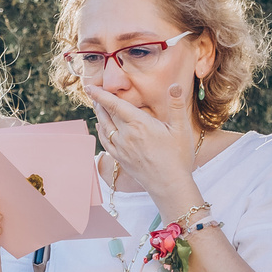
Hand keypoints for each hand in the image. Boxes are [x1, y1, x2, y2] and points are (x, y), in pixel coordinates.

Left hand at [83, 78, 200, 200]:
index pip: (115, 105)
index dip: (101, 95)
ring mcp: (121, 148)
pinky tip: (100, 128)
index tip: (90, 87)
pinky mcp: (121, 159)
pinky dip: (101, 132)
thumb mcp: (181, 129)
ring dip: (99, 115)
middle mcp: (126, 135)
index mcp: (139, 124)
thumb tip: (175, 85)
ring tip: (96, 106)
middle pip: (107, 115)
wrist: (170, 186)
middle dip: (100, 102)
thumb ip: (176, 105)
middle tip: (95, 93)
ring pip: (104, 128)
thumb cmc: (178, 157)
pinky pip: (105, 142)